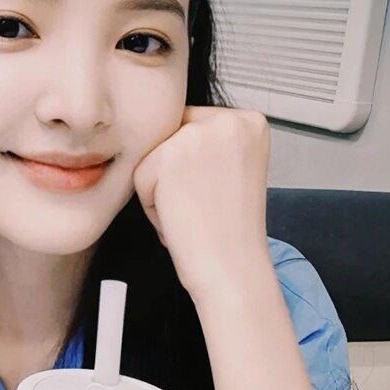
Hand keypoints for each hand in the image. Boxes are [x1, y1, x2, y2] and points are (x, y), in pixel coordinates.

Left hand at [132, 106, 271, 303]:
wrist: (233, 269)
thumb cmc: (229, 229)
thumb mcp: (233, 166)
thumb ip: (210, 140)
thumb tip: (168, 123)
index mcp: (250, 121)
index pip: (191, 124)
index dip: (191, 164)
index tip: (214, 191)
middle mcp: (228, 120)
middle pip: (169, 135)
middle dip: (174, 173)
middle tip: (205, 204)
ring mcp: (198, 134)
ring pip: (152, 155)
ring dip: (161, 188)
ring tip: (194, 211)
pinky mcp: (168, 156)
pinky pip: (139, 175)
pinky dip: (151, 203)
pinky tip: (181, 217)